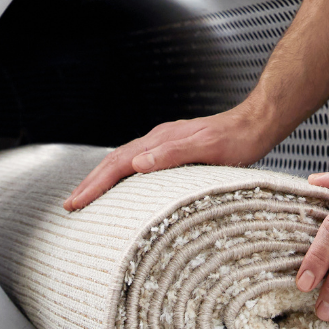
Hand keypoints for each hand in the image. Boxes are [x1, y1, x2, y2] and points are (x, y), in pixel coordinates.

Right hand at [63, 106, 270, 210]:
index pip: (118, 164)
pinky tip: (124, 185)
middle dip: (90, 184)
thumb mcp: (208, 148)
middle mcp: (158, 139)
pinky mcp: (175, 148)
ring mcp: (166, 142)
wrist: (257, 123)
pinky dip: (122, 175)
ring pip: (124, 160)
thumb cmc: (238, 139)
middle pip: (114, 161)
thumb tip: (137, 163)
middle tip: (70, 205)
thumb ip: (173, 153)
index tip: (76, 203)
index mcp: (160, 140)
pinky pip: (138, 162)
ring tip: (87, 196)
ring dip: (103, 179)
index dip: (95, 184)